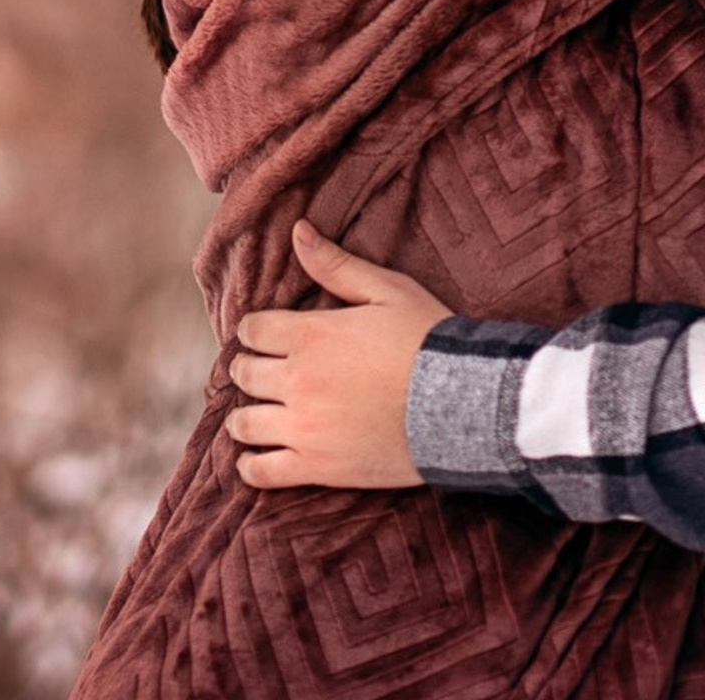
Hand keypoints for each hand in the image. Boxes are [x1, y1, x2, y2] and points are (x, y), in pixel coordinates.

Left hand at [225, 220, 452, 489]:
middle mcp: (297, 381)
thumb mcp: (386, 290)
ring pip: (244, 423)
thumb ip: (336, 265)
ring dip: (244, 416)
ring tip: (257, 414)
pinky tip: (257, 458)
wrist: (460, 404)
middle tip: (260, 371)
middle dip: (248, 368)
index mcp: (310, 335)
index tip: (263, 336)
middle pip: (244, 374)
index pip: (252, 331)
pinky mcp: (317, 467)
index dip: (254, 330)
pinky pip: (261, 472)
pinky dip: (250, 466)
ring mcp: (304, 427)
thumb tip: (299, 231)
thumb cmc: (426, 340)